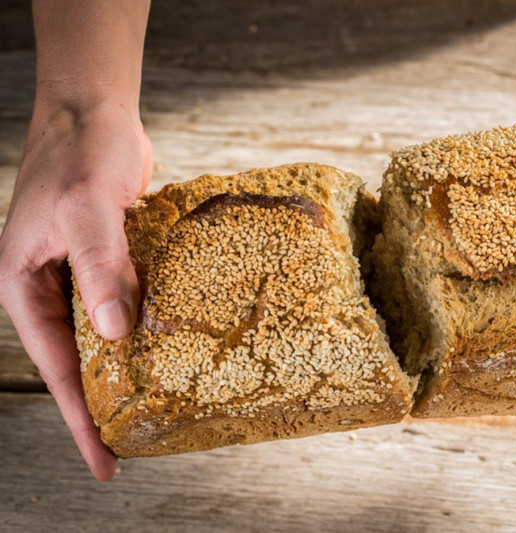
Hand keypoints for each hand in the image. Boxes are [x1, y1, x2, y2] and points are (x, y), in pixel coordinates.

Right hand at [0, 101, 151, 479]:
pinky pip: (128, 302)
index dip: (80, 417)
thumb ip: (100, 269)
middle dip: (105, 402)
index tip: (105, 459)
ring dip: (129, 365)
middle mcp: (52, 286)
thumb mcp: (86, 211)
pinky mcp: (113, 259)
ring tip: (159, 405)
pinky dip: (148, 325)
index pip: (55, 367)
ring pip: (106, 333)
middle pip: (79, 360)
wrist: (97, 115)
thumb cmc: (80, 154)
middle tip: (138, 444)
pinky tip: (174, 346)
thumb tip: (113, 334)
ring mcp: (83, 273)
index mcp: (25, 285)